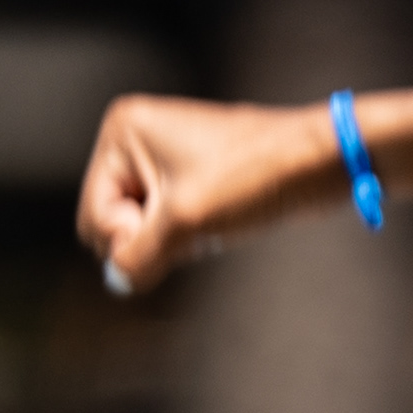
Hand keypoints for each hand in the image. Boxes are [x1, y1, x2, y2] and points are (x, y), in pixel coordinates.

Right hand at [76, 90, 329, 294]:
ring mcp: (164, 157)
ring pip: (144, 227)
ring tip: (212, 219)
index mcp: (123, 130)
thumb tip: (117, 282)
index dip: (129, 236)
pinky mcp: (191, 177)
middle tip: (194, 223)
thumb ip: (138, 257)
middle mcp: (137, 137)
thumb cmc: (256, 175)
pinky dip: (191, 235)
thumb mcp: (185, 222)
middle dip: (150, 236)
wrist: (318, 163)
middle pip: (114, 220)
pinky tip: (220, 224)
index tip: (176, 223)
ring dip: (175, 239)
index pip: (94, 213)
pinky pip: (170, 224)